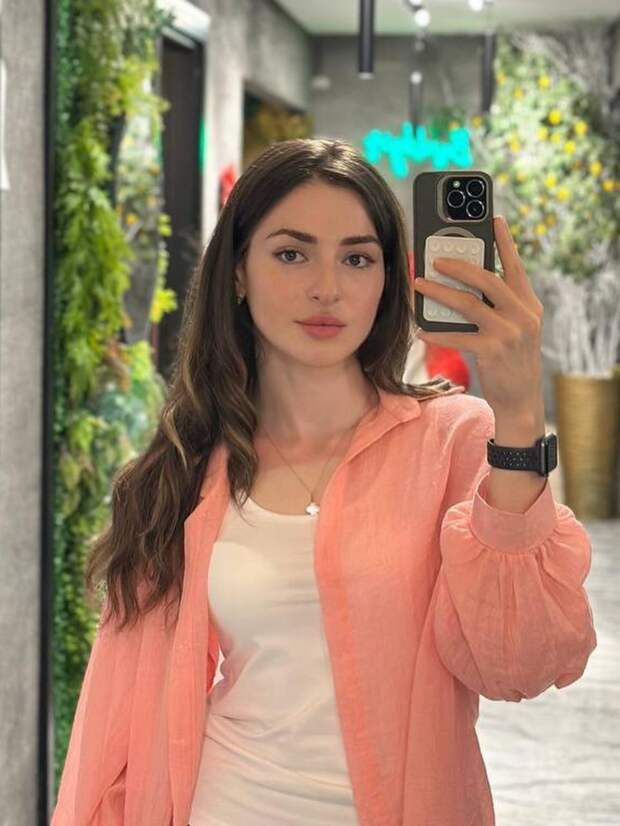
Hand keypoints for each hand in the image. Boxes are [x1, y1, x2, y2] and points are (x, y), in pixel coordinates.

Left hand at [414, 215, 544, 418]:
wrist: (521, 401)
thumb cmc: (510, 362)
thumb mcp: (514, 330)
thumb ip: (498, 307)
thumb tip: (464, 284)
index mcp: (529, 305)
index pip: (516, 267)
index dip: (504, 242)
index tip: (493, 218)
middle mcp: (523, 315)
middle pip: (488, 279)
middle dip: (460, 265)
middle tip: (436, 259)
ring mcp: (510, 333)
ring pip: (469, 304)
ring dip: (440, 292)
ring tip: (419, 284)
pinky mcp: (494, 352)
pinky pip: (458, 336)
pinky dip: (437, 333)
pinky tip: (421, 329)